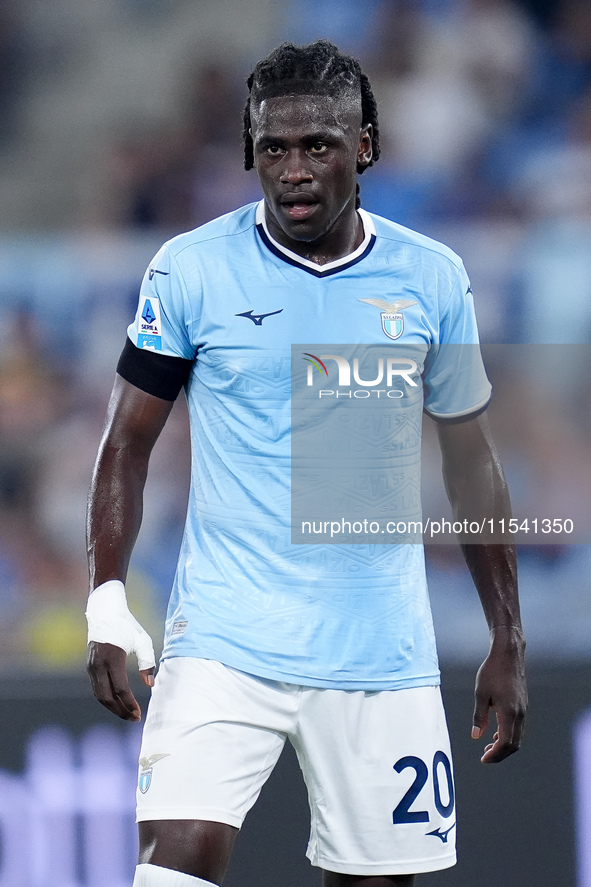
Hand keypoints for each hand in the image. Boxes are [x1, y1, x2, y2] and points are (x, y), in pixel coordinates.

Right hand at [85, 579, 155, 719]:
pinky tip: (118, 702)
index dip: (129, 704)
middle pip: (106, 698)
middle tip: (134, 718)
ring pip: (99, 695)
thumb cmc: (127, 625)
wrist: (104, 611)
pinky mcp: (89, 667)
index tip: (138, 713)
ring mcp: (91, 666)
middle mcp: (98, 664)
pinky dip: (106, 698)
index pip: (120, 689)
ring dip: (113, 707)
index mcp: (113, 658)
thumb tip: (150, 684)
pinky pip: (96, 688)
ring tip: (128, 713)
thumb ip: (147, 662)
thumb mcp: (142, 640)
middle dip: (120, 711)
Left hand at [472, 627, 526, 762]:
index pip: (505, 743)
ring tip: (489, 747)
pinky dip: (508, 735)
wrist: (508, 655)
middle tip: (485, 757)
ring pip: (518, 737)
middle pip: (514, 744)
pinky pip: (518, 727)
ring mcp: (523, 710)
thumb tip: (476, 736)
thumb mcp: (480, 693)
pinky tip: (496, 733)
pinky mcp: (523, 705)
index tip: (483, 759)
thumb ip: (479, 716)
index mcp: (509, 713)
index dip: (495, 755)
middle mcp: (520, 714)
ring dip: (504, 745)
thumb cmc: (492, 671)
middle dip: (500, 754)